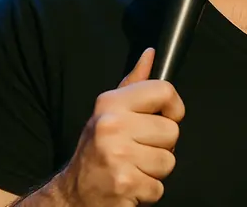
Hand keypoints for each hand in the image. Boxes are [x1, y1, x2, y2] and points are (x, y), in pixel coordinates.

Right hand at [50, 48, 184, 205]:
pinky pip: (159, 187)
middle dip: (162, 146)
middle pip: (172, 131)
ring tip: (134, 167)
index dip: (173, 108)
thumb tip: (151, 54)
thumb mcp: (110, 112)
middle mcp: (112, 125)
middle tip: (139, 150)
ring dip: (155, 171)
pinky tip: (130, 184)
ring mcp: (118, 156)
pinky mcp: (125, 184)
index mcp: (111, 103)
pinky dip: (148, 192)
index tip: (165, 118)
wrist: (73, 193)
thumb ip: (134, 84)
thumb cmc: (97, 149)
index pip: (165, 91)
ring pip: (168, 161)